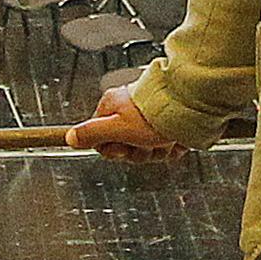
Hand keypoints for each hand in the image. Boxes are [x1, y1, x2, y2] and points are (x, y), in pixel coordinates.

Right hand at [72, 86, 186, 163]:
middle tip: (146, 143)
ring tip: (164, 139)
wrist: (191, 107)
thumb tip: (69, 138)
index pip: (101, 140)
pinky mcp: (167, 124)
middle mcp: (129, 111)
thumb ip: (92, 134)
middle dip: (138, 152)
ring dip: (157, 151)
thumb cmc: (153, 116)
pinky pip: (164, 146)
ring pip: (147, 149)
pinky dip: (171, 147)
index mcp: (112, 107)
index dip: (113, 150)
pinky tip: (175, 139)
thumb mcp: (117, 128)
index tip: (122, 148)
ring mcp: (149, 118)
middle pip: (125, 147)